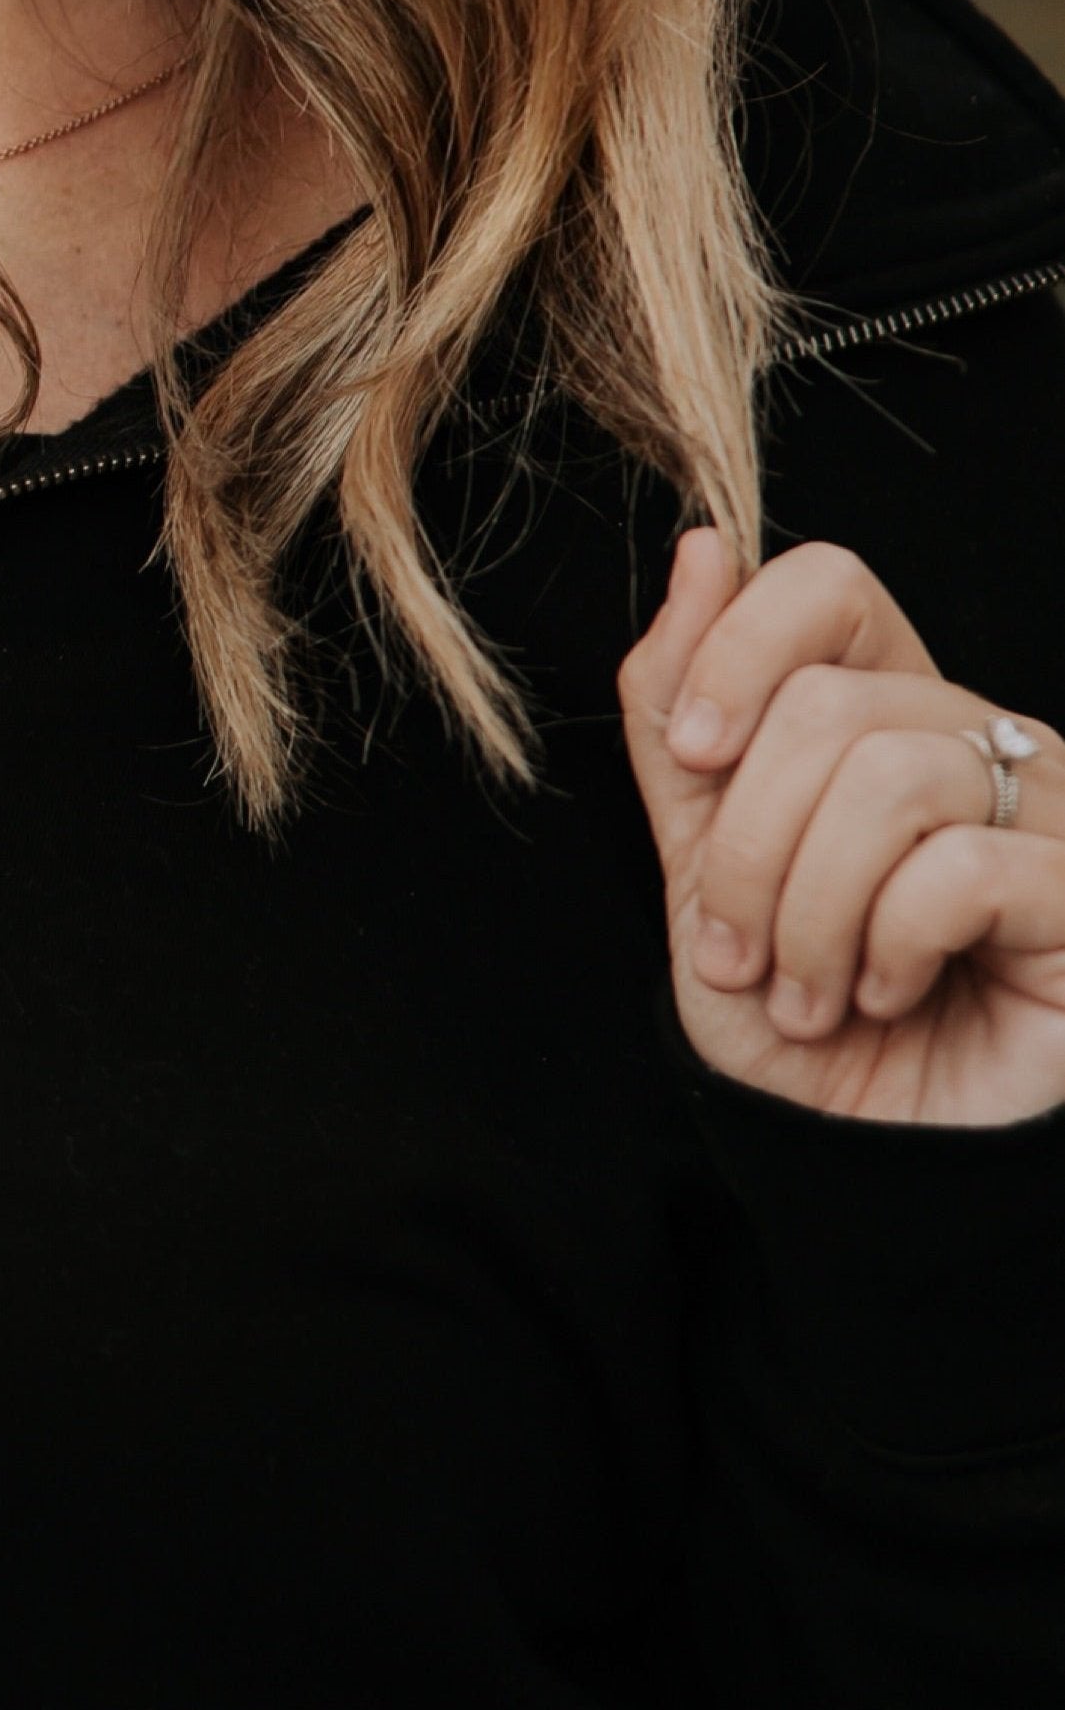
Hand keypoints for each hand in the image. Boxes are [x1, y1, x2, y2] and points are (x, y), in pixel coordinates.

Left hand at [621, 530, 1064, 1124]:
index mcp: (884, 713)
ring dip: (807, 908)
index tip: (691, 758)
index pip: (827, 583)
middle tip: (737, 953)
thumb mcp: (695, 862)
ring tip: (805, 991)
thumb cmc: (796, 1016)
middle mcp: (977, 740)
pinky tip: (888, 993)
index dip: (737, 649)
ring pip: (890, 778)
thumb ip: (680, 713)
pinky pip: (960, 866)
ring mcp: (1048, 811)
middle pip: (828, 703)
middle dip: (746, 843)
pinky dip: (888, 943)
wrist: (874, 1164)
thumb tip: (702, 545)